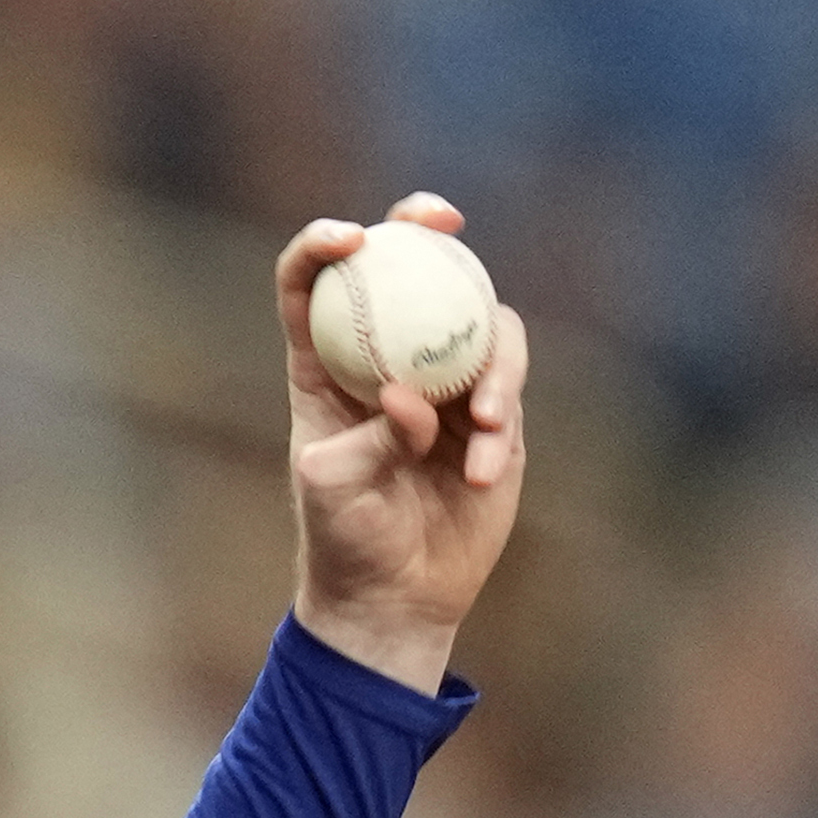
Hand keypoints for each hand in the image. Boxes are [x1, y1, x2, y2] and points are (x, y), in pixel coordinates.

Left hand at [279, 194, 528, 692]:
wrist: (396, 596)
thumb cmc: (344, 543)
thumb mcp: (334, 492)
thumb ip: (368, 436)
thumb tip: (406, 395)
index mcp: (324, 369)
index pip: (311, 287)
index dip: (323, 245)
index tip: (351, 237)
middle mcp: (385, 361)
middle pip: (406, 269)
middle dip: (425, 227)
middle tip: (447, 221)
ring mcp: (442, 382)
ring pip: (476, 323)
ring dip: (489, 361)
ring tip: (486, 424)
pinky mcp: (490, 415)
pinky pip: (507, 388)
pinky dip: (501, 422)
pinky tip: (483, 470)